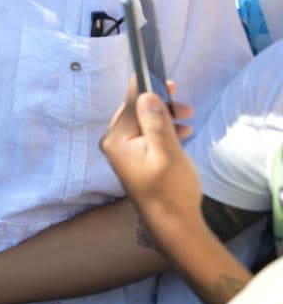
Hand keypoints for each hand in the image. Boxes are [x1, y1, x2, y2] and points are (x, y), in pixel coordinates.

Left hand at [100, 79, 200, 226]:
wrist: (173, 224)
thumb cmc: (170, 190)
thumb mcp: (167, 151)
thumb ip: (155, 122)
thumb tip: (145, 94)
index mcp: (116, 139)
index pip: (130, 104)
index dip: (148, 89)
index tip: (165, 79)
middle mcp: (114, 144)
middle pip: (137, 112)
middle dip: (161, 105)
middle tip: (185, 106)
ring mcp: (124, 153)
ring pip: (145, 123)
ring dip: (166, 118)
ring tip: (188, 119)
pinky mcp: (135, 159)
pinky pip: (148, 136)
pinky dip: (165, 131)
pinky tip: (182, 132)